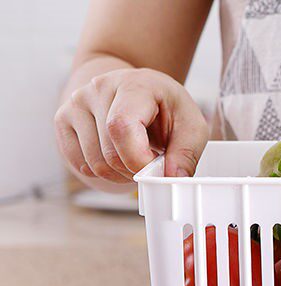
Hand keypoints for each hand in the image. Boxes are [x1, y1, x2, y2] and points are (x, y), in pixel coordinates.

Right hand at [54, 67, 207, 188]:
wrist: (138, 91)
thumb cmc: (168, 110)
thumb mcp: (191, 127)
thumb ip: (186, 154)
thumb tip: (173, 180)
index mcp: (134, 85)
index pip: (121, 127)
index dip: (138, 159)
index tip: (156, 166)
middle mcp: (99, 88)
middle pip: (109, 153)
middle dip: (134, 171)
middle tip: (149, 164)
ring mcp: (77, 101)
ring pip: (94, 163)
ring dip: (119, 175)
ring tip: (134, 160)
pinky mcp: (63, 118)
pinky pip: (78, 163)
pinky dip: (99, 173)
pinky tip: (115, 160)